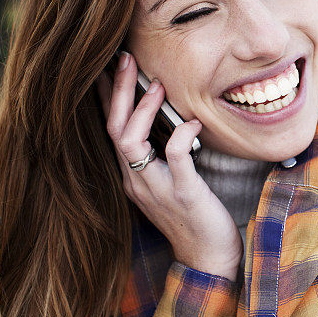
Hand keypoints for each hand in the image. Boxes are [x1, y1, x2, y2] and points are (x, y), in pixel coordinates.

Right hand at [95, 52, 241, 280]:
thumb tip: (175, 120)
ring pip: (131, 141)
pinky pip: (176, 157)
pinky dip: (182, 135)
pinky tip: (193, 123)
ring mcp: (157, 188)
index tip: (109, 66)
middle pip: (114, 129)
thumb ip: (166, 156)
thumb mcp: (175, 182)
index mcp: (132, 176)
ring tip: (157, 84)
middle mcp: (137, 181)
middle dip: (118, 91)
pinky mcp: (183, 194)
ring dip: (142, 109)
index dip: (108, 97)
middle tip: (124, 58)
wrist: (209, 259)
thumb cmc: (196, 217)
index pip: (112, 130)